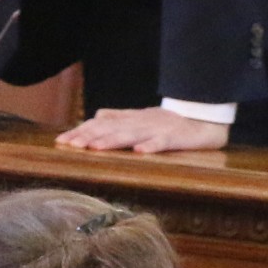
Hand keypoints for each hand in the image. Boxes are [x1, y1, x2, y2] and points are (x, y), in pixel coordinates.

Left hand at [57, 105, 230, 154]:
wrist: (205, 118)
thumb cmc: (170, 121)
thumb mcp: (141, 119)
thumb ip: (120, 118)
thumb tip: (95, 116)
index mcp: (132, 119)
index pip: (102, 125)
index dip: (82, 131)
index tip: (62, 141)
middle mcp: (141, 123)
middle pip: (111, 129)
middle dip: (89, 137)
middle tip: (70, 145)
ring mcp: (158, 129)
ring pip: (132, 135)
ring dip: (112, 141)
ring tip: (94, 148)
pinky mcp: (176, 137)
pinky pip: (164, 142)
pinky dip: (152, 146)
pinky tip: (140, 151)